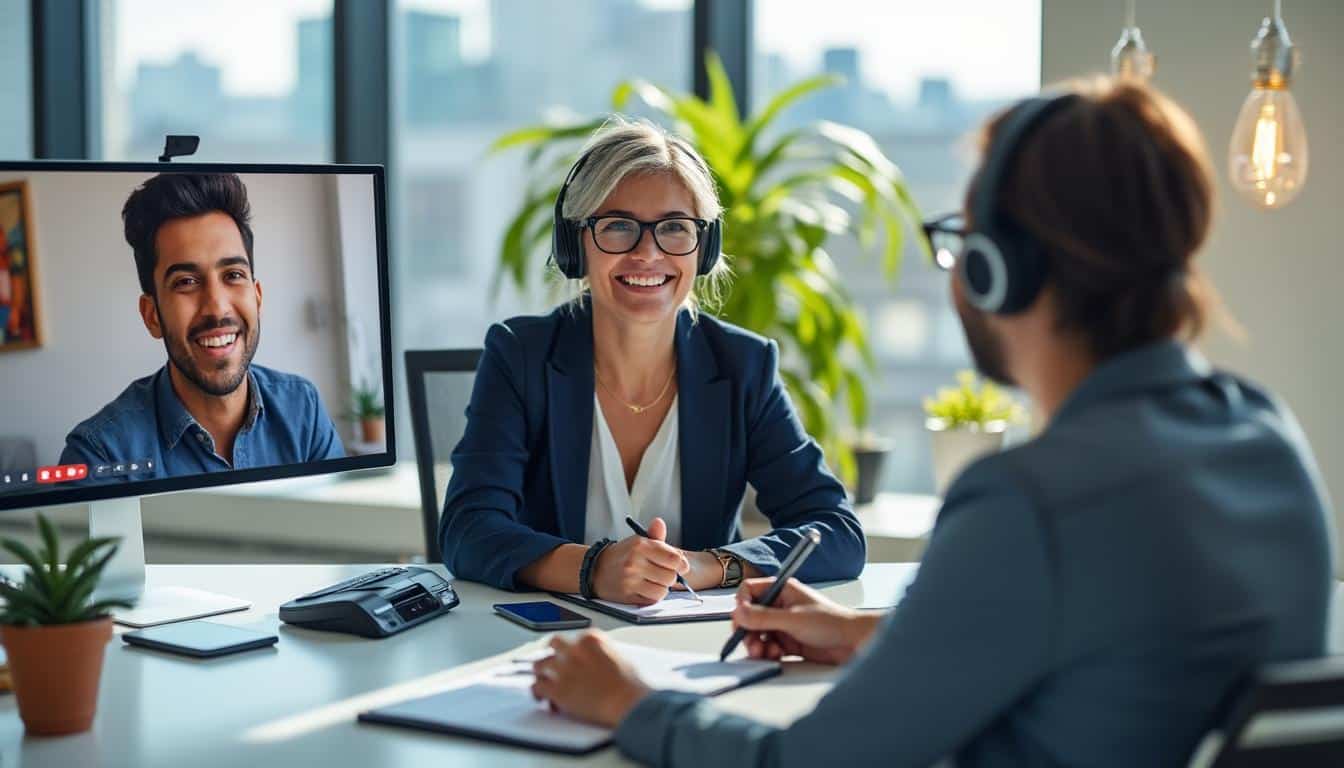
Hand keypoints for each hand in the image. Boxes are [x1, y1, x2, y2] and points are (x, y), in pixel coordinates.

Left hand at [532, 631, 650, 727]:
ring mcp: (563, 668)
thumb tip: (595, 662)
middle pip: (553, 644)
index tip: (570, 656)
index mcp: (590, 639)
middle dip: (553, 654)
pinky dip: (539, 693)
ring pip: (539, 665)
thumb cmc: (629, 685)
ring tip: (545, 682)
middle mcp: (574, 649)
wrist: (626, 703)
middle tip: (552, 664)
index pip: (573, 637)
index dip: (571, 649)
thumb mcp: (619, 658)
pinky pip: (537, 687)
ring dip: (543, 673)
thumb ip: (601, 654)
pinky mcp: (556, 689)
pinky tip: (543, 698)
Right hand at [592, 517, 688, 604]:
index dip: (682, 565)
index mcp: (640, 545)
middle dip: (671, 577)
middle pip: (671, 577)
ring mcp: (630, 580)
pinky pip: (651, 600)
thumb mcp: (638, 541)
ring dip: (662, 588)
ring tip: (654, 581)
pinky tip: (646, 588)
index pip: (674, 559)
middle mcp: (634, 562)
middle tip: (664, 573)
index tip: (681, 567)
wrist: (596, 569)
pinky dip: (652, 596)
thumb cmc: (623, 555)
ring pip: (662, 591)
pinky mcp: (627, 595)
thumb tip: (660, 523)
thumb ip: (655, 535)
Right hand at [731, 577, 878, 665]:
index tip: (742, 619)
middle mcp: (780, 606)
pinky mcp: (788, 642)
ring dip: (757, 645)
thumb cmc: (832, 622)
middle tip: (750, 644)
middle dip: (748, 631)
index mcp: (782, 590)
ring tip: (764, 653)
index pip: (750, 591)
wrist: (854, 642)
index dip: (742, 605)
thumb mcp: (794, 619)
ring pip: (758, 634)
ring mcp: (784, 625)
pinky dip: (767, 653)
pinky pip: (768, 647)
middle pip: (750, 616)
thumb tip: (738, 613)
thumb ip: (764, 617)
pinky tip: (775, 656)